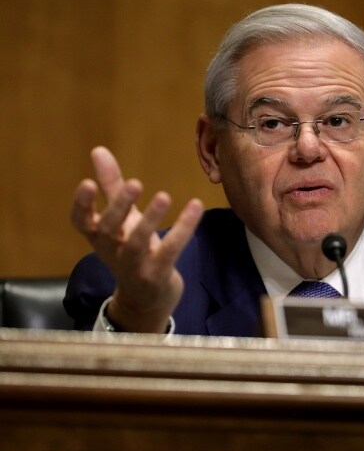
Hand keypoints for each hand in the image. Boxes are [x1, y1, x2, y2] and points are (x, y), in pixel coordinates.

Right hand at [71, 146, 203, 331]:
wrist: (147, 300)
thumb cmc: (132, 251)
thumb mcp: (122, 220)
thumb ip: (112, 186)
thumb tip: (98, 150)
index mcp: (100, 237)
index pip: (81, 221)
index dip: (82, 204)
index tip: (87, 183)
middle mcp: (112, 252)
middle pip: (108, 230)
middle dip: (120, 206)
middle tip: (135, 183)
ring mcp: (134, 267)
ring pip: (137, 244)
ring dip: (150, 220)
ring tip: (164, 196)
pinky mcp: (157, 275)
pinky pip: (171, 251)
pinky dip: (183, 229)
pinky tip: (195, 206)